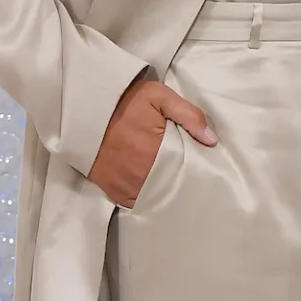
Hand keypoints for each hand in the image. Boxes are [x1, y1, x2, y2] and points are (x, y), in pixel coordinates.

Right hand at [89, 77, 216, 208]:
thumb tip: (211, 140)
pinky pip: (134, 203)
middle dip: (178, 185)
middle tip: (187, 179)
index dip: (194, 173)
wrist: (88, 107)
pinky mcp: (112, 190)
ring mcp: (124, 185)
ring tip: (171, 185)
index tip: (201, 171)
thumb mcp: (160, 97)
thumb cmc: (127, 101)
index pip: (185, 173)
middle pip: (169, 189)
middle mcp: (140, 174)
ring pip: (153, 198)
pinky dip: (144, 198)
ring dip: (162, 193)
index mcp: (156, 151)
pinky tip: (152, 190)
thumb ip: (189, 115)